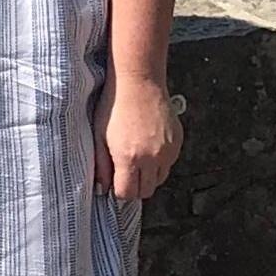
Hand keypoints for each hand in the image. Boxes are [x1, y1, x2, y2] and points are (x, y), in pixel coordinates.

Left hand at [95, 71, 184, 200]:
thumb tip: (102, 188)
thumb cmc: (114, 105)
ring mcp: (168, 151)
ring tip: (136, 158)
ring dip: (148, 176)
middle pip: (146, 191)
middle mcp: (152, 158)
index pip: (128, 194)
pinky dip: (159, 162)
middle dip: (134, 187)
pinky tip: (148, 145)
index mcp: (130, 158)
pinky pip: (169, 163)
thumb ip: (101, 165)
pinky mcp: (177, 142)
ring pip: (160, 179)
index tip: (114, 182)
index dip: (119, 191)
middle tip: (124, 173)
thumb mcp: (98, 135)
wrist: (139, 81)